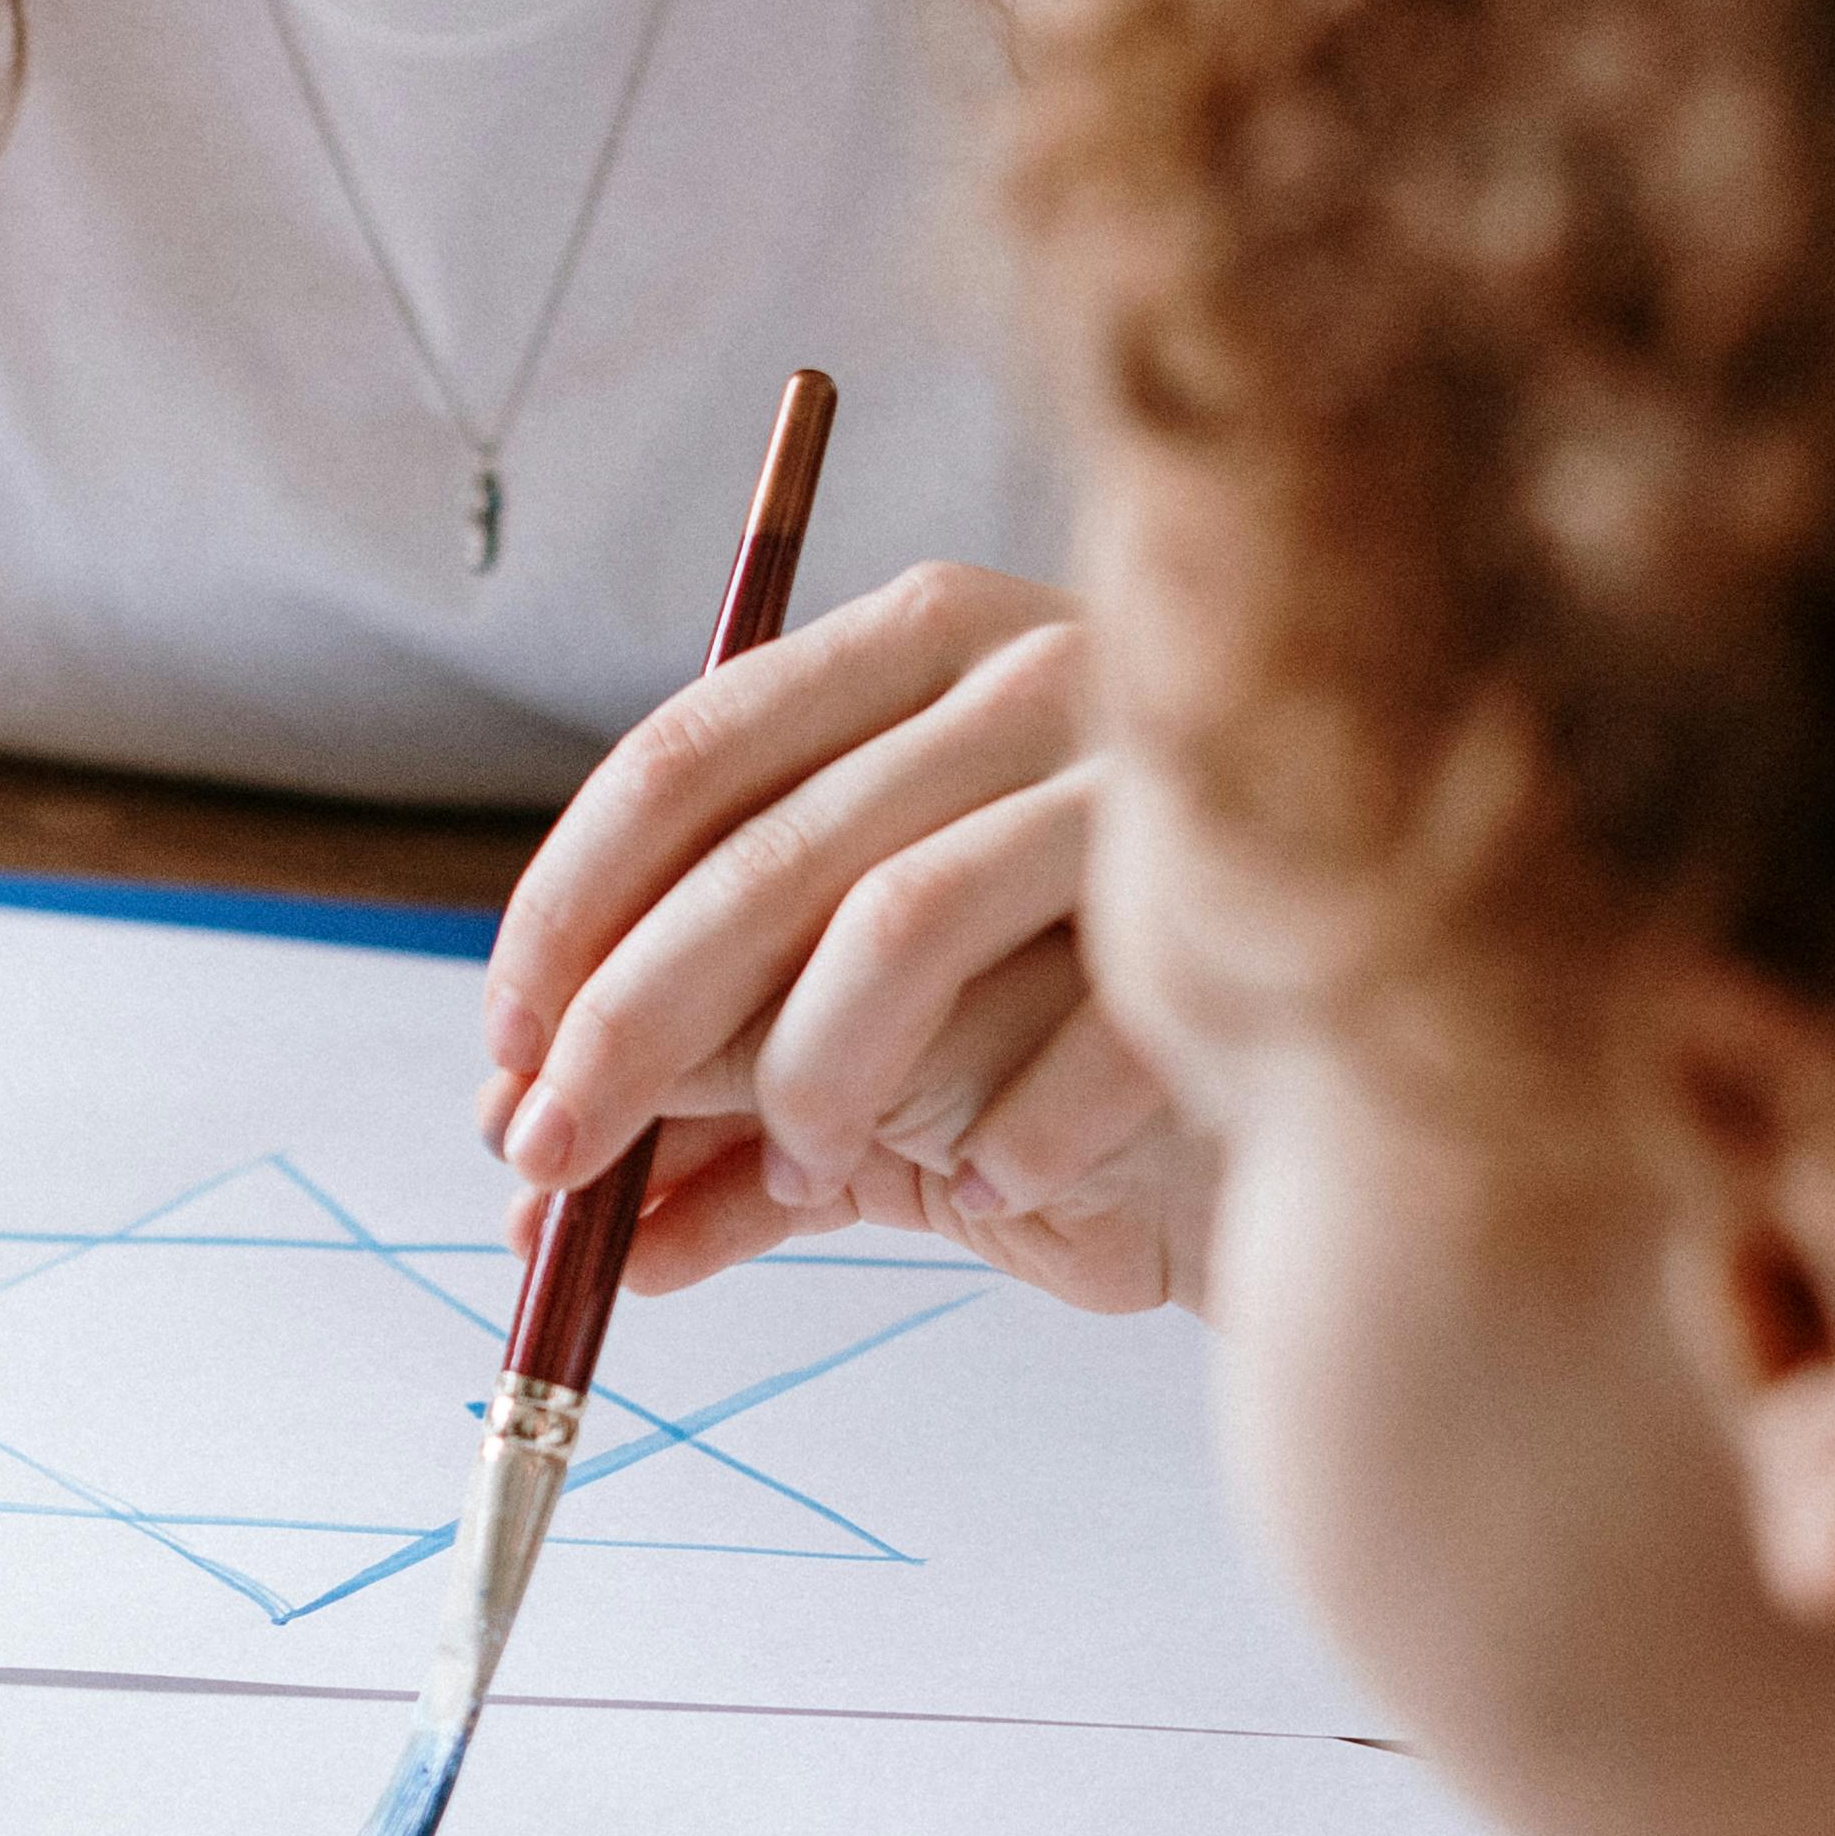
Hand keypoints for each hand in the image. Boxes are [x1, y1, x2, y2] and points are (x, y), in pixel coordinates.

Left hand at [482, 563, 1205, 1314]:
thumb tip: (515, 1152)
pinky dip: (1000, 1142)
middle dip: (626, 1032)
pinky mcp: (1237, 893)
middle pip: (761, 853)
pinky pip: (1065, 1032)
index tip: (503, 1050)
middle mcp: (1026, 666)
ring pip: (893, 927)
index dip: (567, 913)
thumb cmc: (1061, 1039)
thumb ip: (705, 1067)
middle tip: (547, 1160)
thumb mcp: (859, 1036)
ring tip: (799, 1175)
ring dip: (810, 1086)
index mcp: (918, 641)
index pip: (684, 755)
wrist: (1331, 1084)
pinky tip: (991, 1194)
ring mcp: (1138, 771)